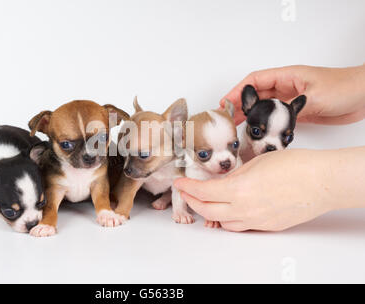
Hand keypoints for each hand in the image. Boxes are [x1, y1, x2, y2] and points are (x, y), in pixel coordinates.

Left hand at [174, 147, 364, 231]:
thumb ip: (235, 176)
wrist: (321, 181)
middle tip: (187, 193)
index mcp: (238, 190)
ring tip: (207, 201)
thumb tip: (223, 183)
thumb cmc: (294, 166)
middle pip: (208, 211)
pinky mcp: (268, 226)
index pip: (202, 192)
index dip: (188, 188)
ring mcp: (256, 221)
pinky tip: (231, 209)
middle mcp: (244, 209)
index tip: (180, 183)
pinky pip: (242, 227)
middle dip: (193, 201)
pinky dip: (230, 219)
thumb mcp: (256, 163)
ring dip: (211, 213)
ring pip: (223, 223)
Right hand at [221, 64, 364, 124]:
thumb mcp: (316, 97)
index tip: (227, 102)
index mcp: (288, 77)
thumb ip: (292, 108)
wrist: (364, 96)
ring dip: (252, 117)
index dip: (239, 91)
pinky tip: (261, 134)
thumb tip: (272, 120)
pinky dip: (266, 126)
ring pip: (265, 109)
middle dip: (240, 106)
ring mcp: (291, 101)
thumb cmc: (345, 87)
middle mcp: (287, 88)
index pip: (255, 81)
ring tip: (238, 129)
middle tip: (227, 119)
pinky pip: (276, 120)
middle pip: (257, 96)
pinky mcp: (298, 114)